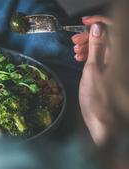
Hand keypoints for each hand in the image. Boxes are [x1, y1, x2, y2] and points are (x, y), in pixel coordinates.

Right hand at [78, 22, 117, 144]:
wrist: (102, 121)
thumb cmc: (97, 99)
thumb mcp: (92, 70)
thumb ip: (96, 47)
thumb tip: (97, 28)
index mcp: (119, 55)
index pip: (113, 29)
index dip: (99, 22)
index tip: (84, 23)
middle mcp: (120, 58)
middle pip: (108, 37)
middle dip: (90, 36)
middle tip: (74, 41)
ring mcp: (116, 65)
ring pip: (103, 47)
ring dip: (88, 46)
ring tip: (75, 52)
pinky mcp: (110, 72)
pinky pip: (102, 57)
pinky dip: (91, 55)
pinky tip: (80, 59)